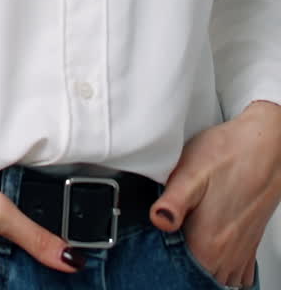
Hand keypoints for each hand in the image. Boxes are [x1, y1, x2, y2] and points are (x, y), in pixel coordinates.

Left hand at [150, 101, 280, 287]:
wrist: (265, 145)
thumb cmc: (230, 154)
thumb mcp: (191, 171)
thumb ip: (172, 201)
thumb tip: (158, 220)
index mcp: (209, 244)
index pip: (180, 274)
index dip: (164, 261)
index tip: (155, 244)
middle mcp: (227, 255)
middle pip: (198, 277)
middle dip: (181, 265)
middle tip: (171, 237)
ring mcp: (240, 252)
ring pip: (217, 278)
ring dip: (202, 267)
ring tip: (188, 241)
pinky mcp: (249, 244)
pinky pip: (236, 273)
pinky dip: (222, 268)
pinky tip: (211, 249)